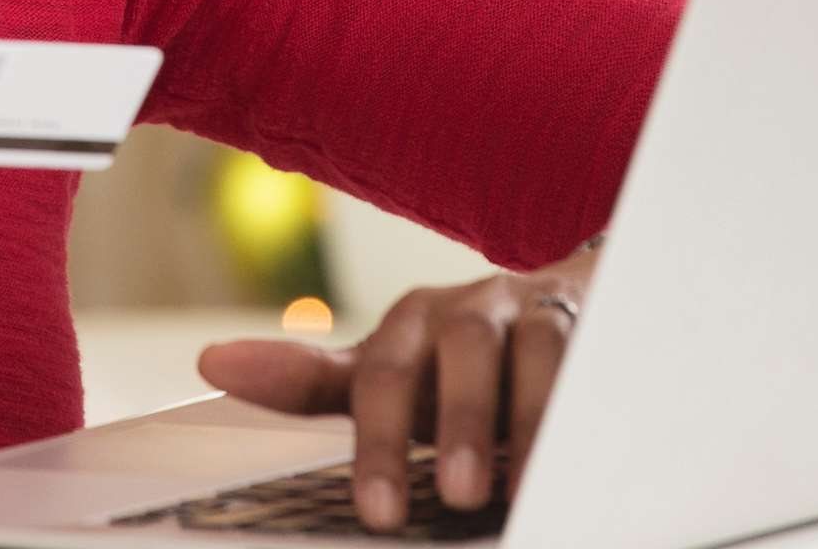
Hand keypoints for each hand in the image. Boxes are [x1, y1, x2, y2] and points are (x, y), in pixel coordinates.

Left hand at [195, 242, 601, 535]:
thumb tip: (213, 363)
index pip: (382, 375)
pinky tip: (595, 449)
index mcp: (412, 322)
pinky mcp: (603, 323)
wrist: (563, 304)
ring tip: (523, 485)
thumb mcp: (387, 371)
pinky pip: (604, 356)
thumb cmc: (458, 361)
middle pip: (460, 349)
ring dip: (531, 415)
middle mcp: (474, 307)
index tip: (379, 513)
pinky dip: (598, 401)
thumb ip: (311, 380)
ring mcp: (542, 312)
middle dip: (457, 421)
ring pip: (539, 348)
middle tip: (455, 494)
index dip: (378, 442)